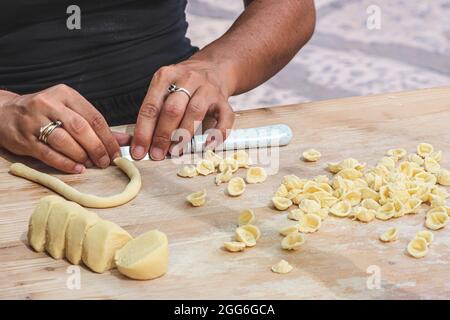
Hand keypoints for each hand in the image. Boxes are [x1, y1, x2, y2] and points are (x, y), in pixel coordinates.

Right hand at [0, 84, 129, 172]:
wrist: (5, 113)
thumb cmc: (45, 113)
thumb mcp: (70, 111)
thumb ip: (97, 126)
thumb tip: (126, 140)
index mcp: (65, 95)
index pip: (94, 116)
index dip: (108, 137)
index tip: (116, 152)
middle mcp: (49, 104)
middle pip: (80, 128)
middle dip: (97, 147)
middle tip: (105, 161)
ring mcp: (35, 121)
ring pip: (64, 140)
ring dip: (81, 155)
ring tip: (90, 164)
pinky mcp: (25, 138)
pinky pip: (48, 153)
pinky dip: (65, 163)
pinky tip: (77, 168)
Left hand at [131, 58, 235, 159]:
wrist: (214, 68)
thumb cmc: (183, 85)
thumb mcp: (165, 88)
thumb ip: (154, 112)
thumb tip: (142, 144)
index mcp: (166, 76)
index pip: (151, 106)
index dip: (144, 131)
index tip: (139, 151)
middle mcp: (188, 79)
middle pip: (172, 109)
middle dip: (163, 135)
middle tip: (157, 154)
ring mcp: (208, 89)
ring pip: (195, 112)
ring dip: (184, 135)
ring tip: (176, 151)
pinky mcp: (224, 100)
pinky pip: (224, 118)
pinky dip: (217, 133)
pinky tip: (208, 145)